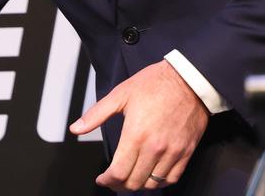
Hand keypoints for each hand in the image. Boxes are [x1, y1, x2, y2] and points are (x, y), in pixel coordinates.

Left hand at [70, 60, 209, 190]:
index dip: (107, 180)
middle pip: (134, 182)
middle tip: (112, 180)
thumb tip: (76, 128)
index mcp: (135, 134)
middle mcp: (154, 147)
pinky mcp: (186, 152)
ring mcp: (172, 151)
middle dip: (119, 185)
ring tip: (129, 179)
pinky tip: (150, 177)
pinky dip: (159, 182)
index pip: (119, 171)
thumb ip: (96, 115)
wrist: (188, 80)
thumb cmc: (154, 84)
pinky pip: (172, 178)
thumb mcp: (119, 95)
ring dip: (138, 186)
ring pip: (152, 183)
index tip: (102, 179)